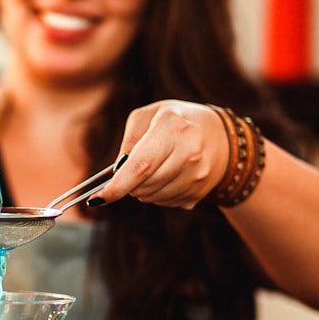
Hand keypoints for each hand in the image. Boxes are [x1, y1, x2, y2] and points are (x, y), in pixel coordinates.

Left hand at [97, 100, 229, 208]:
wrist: (221, 136)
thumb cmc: (176, 122)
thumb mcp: (149, 116)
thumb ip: (129, 139)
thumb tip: (118, 171)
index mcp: (173, 127)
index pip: (141, 165)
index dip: (117, 185)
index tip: (97, 198)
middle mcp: (190, 152)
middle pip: (143, 185)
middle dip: (128, 183)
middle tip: (133, 168)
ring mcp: (198, 175)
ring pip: (152, 197)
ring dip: (143, 189)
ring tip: (155, 168)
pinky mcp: (200, 192)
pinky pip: (165, 203)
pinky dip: (158, 194)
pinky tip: (168, 176)